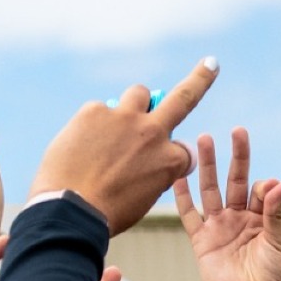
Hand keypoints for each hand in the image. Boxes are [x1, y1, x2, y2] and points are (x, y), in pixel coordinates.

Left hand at [31, 57, 218, 234]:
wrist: (70, 212)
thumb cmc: (105, 214)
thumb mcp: (141, 200)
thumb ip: (148, 173)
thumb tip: (141, 158)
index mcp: (169, 161)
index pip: (184, 151)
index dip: (173, 157)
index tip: (164, 162)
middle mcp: (153, 133)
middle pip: (183, 98)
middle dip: (200, 79)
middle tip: (210, 66)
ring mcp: (124, 118)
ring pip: (138, 94)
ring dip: (133, 104)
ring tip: (114, 126)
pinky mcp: (95, 110)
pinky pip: (98, 111)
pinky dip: (91, 126)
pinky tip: (79, 148)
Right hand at [172, 128, 280, 280]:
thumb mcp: (280, 244)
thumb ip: (276, 212)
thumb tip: (280, 181)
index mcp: (264, 219)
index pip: (261, 190)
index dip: (264, 186)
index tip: (268, 188)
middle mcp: (241, 219)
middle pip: (236, 181)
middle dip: (235, 157)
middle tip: (235, 131)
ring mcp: (220, 228)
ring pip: (211, 191)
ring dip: (207, 166)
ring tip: (203, 139)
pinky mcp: (202, 242)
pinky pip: (189, 215)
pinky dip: (182, 197)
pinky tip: (178, 176)